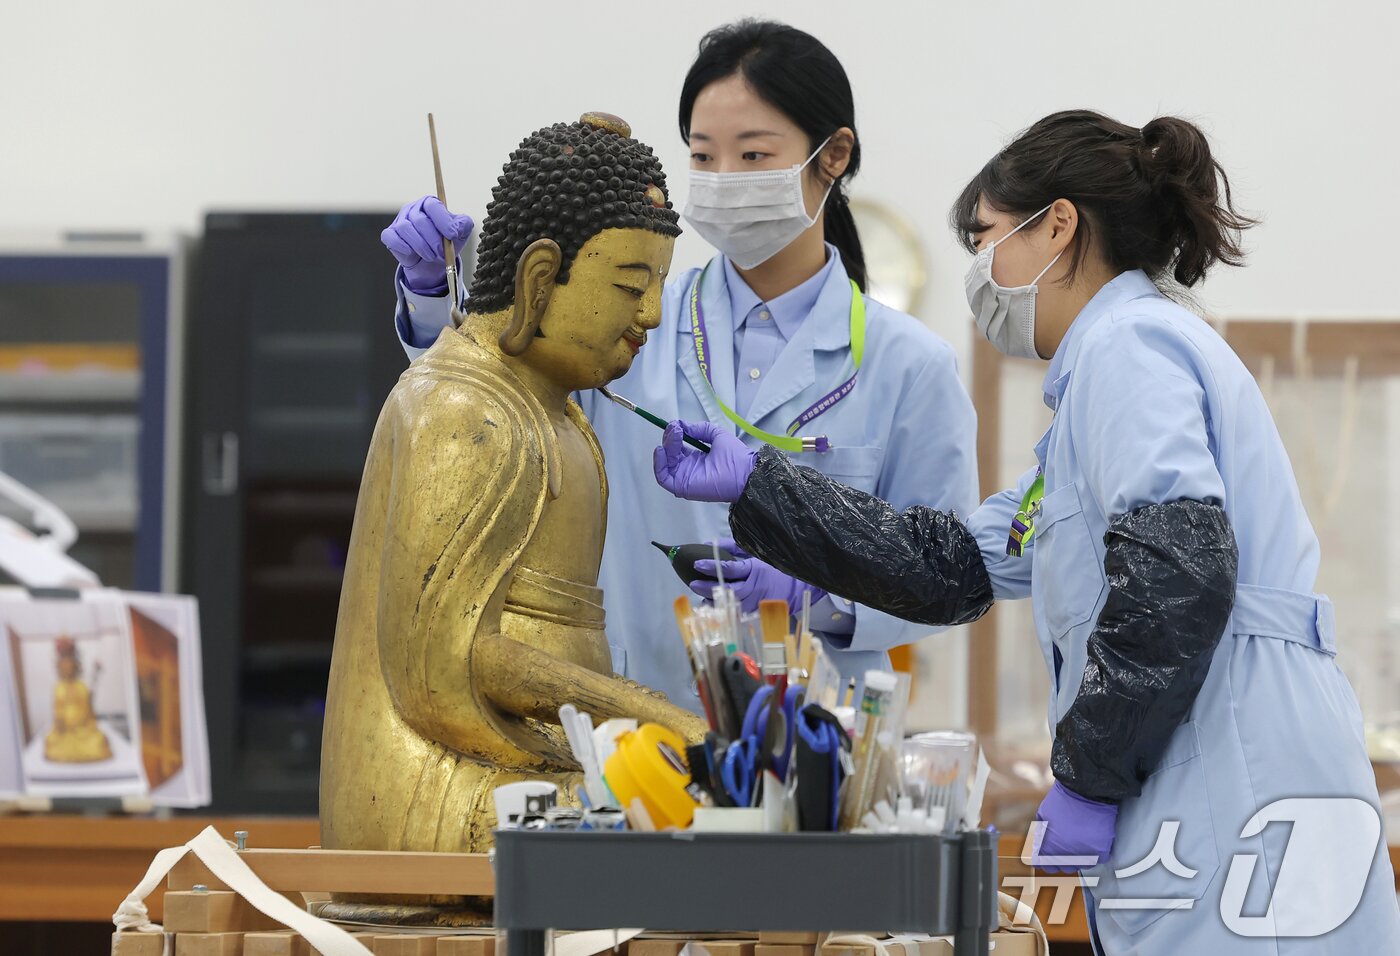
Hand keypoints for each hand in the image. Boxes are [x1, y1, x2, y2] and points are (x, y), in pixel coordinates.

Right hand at [381, 196, 474, 294]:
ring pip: (406, 229)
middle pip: (420, 220)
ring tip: (430, 256)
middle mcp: (413, 209)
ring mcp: (400, 221)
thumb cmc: (446, 243)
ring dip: (421, 246)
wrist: (433, 262)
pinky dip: (402, 246)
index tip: (452, 235)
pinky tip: (412, 253)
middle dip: (433, 239)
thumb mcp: (461, 233)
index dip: (443, 221)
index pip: (433, 206)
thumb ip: (463, 224)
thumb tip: (455, 227)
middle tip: (441, 252)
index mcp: (430, 204)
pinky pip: (391, 237)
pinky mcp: (390, 234)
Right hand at [653, 421, 755, 502]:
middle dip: (669, 439)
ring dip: (665, 447)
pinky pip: (663, 477)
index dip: (674, 435)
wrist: (744, 473)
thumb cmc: (736, 457)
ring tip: (673, 436)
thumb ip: (699, 428)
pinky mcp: (682, 486)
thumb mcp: (716, 434)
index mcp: (697, 458)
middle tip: (675, 429)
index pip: (678, 447)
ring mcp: (684, 478)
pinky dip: (658, 464)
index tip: (676, 425)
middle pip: (670, 454)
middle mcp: (689, 468)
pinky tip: (662, 450)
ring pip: (665, 463)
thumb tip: (681, 425)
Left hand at [690, 538, 825, 615]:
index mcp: (754, 570)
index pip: (730, 568)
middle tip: (693, 583)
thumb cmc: (773, 567)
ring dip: (713, 601)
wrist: (796, 587)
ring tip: (701, 598)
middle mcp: (754, 587)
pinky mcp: (755, 613)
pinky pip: (736, 613)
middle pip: (727, 589)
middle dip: (707, 587)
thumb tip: (711, 543)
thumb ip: (733, 547)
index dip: (712, 566)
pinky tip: (714, 607)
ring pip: (729, 604)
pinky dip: (723, 610)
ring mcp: (755, 602)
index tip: (697, 563)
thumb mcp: (755, 553)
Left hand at [1032, 781, 1118, 872]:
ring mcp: (1085, 855)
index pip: (1045, 865)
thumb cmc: (1063, 801)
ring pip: (1080, 866)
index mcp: (1050, 847)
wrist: (1087, 791)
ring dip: (1078, 858)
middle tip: (1066, 848)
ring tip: (1079, 843)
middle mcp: (1066, 855)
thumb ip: (1039, 834)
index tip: (1048, 857)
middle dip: (1062, 860)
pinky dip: (1094, 854)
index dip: (1045, 861)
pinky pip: (1096, 860)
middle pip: (1064, 868)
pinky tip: (1091, 842)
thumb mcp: (1043, 815)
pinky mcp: (1101, 852)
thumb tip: (1037, 848)